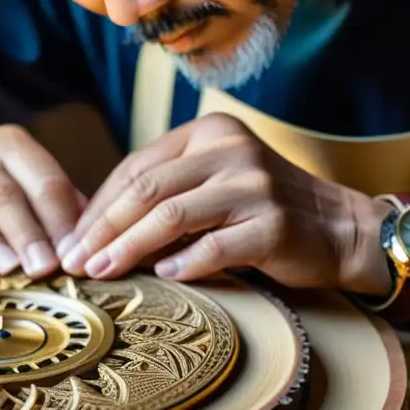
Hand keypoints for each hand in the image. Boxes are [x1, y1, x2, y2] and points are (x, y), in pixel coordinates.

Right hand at [0, 124, 86, 277]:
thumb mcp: (22, 198)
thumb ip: (57, 211)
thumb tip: (96, 240)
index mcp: (15, 146)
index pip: (51, 178)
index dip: (69, 216)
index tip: (85, 250)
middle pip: (27, 186)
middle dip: (51, 225)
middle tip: (67, 261)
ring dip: (23, 234)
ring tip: (39, 266)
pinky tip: (3, 264)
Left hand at [59, 113, 392, 291]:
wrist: (338, 228)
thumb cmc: (261, 211)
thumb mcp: (213, 186)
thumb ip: (165, 196)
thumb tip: (92, 231)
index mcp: (209, 133)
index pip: (137, 167)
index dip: (98, 206)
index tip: (71, 239)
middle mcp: (231, 150)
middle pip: (148, 189)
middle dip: (103, 228)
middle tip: (75, 261)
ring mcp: (255, 185)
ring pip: (173, 214)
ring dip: (130, 246)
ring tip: (101, 272)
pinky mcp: (274, 223)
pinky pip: (217, 245)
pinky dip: (185, 262)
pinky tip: (162, 276)